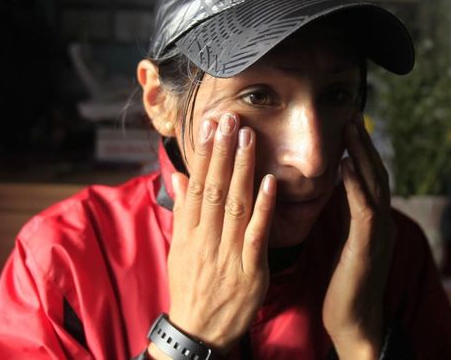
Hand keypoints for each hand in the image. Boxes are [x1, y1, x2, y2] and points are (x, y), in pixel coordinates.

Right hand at [158, 113, 275, 354]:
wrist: (199, 331)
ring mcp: (228, 253)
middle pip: (215, 188)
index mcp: (190, 231)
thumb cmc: (191, 285)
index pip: (198, 184)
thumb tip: (179, 176)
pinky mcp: (250, 270)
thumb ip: (183, 210)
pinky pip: (256, 235)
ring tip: (249, 137)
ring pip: (235, 204)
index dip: (205, 153)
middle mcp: (207, 238)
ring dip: (242, 169)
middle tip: (231, 118)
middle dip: (223, 151)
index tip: (211, 125)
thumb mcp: (179, 247)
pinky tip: (270, 182)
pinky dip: (263, 208)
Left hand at [322, 115, 395, 359]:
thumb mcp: (344, 243)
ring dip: (363, 154)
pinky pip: (363, 209)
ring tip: (352, 127)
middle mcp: (381, 222)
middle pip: (376, 173)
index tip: (350, 124)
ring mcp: (378, 234)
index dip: (362, 150)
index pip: (370, 177)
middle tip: (353, 113)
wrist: (353, 323)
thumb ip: (344, 217)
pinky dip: (356, 184)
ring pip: (374, 185)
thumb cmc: (343, 285)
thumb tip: (334, 191)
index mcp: (373, 222)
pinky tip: (346, 164)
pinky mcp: (367, 247)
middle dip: (365, 143)